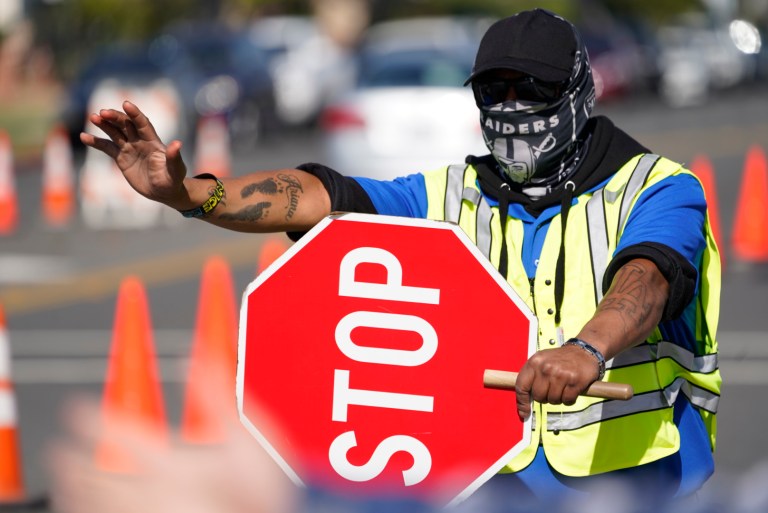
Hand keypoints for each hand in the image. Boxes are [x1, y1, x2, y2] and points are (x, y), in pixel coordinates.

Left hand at [47, 364, 297, 512]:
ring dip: (72, 490)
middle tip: (59, 451)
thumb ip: (217, 397)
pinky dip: (88, 509)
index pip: (117, 435)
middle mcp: (152, 497)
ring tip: (65, 477)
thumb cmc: (262, 496)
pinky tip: (88, 505)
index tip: (77, 411)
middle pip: (96, 476)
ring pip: (94, 505)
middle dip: (73, 462)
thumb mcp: (253, 441)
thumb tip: (192, 357)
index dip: (90, 420)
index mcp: (172, 468)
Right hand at [80, 101, 187, 207]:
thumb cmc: (173, 180)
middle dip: (115, 117)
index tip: (126, 104)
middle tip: (102, 112)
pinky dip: (96, 142)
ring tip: (93, 118)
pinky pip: (107, 147)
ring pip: (115, 133)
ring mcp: (130, 148)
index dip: (135, 114)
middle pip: (126, 125)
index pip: (143, 124)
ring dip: (104, 125)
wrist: (164, 192)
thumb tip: (177, 144)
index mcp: (153, 142)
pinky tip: (84, 137)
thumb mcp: (175, 170)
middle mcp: (140, 141)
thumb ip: (174, 157)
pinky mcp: (122, 158)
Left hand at [514, 344, 600, 420]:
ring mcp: (560, 374)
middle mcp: (546, 367)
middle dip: (544, 397)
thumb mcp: (541, 360)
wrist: (583, 351)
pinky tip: (570, 389)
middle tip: (551, 389)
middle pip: (538, 396)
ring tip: (562, 387)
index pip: (521, 385)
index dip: (522, 401)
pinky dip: (569, 399)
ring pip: (553, 400)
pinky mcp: (575, 381)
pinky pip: (567, 400)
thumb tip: (524, 401)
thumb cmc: (560, 358)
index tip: (524, 412)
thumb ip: (531, 377)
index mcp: (534, 362)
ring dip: (558, 398)